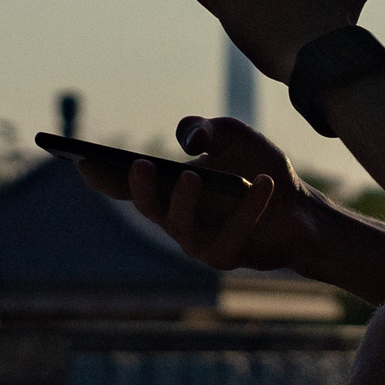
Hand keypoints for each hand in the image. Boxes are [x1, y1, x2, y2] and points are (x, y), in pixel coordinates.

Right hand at [74, 116, 324, 274]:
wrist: (300, 208)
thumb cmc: (257, 169)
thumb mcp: (234, 136)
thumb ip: (208, 128)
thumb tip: (189, 143)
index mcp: (167, 189)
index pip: (127, 185)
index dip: (104, 177)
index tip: (84, 162)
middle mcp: (175, 218)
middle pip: (149, 206)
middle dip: (140, 187)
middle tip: (140, 165)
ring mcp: (198, 241)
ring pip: (182, 226)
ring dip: (184, 201)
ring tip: (192, 176)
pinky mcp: (226, 256)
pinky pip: (234, 232)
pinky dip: (248, 207)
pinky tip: (262, 184)